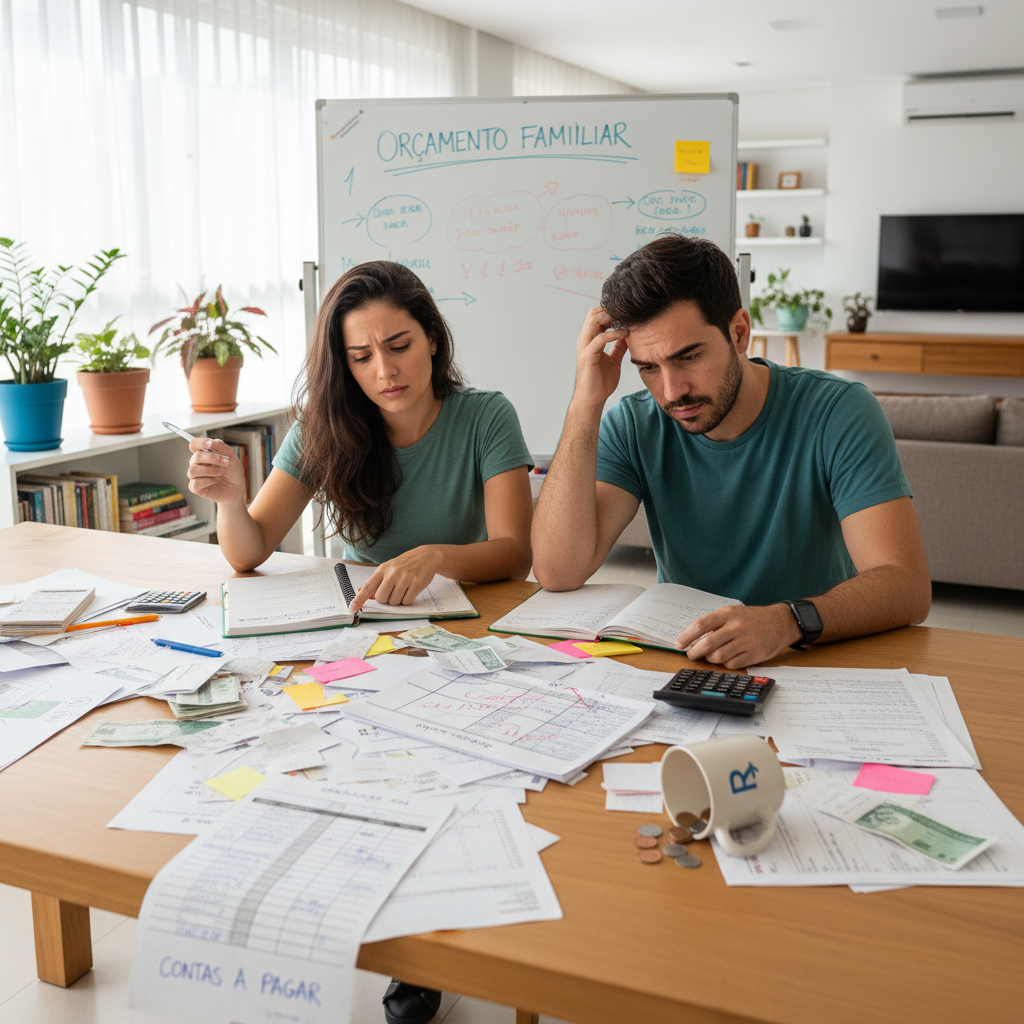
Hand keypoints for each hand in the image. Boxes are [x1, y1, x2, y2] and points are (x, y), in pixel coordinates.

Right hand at [187, 438, 245, 504]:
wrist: (236, 488)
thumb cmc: (233, 472)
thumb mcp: (231, 457)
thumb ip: (221, 447)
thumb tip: (210, 442)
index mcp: (204, 453)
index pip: (194, 444)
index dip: (200, 443)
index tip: (210, 444)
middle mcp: (197, 463)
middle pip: (196, 456)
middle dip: (212, 458)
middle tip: (226, 462)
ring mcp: (195, 475)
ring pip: (192, 470)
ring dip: (209, 470)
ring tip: (221, 472)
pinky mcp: (195, 487)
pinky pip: (194, 483)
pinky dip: (206, 481)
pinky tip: (214, 481)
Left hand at [348, 546, 442, 612]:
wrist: (426, 556)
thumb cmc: (404, 564)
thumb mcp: (389, 569)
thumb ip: (376, 582)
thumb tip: (360, 593)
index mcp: (382, 569)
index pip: (368, 586)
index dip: (359, 599)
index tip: (352, 608)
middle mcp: (392, 573)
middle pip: (381, 598)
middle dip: (386, 600)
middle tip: (392, 592)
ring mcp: (405, 578)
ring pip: (394, 602)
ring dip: (397, 600)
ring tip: (403, 589)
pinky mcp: (416, 583)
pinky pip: (407, 602)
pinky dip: (407, 600)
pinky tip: (410, 590)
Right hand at [572, 306, 628, 410]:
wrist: (593, 400)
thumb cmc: (600, 382)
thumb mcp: (614, 360)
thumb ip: (618, 347)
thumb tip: (627, 336)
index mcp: (590, 340)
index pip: (597, 315)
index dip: (611, 311)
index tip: (628, 314)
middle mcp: (585, 340)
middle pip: (594, 313)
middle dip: (611, 310)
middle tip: (628, 314)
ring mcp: (585, 347)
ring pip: (595, 321)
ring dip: (612, 318)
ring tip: (627, 320)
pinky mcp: (588, 355)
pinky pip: (601, 338)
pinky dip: (614, 333)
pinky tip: (626, 334)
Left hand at [675, 604, 801, 670]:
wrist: (781, 622)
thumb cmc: (752, 619)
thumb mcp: (733, 613)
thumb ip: (714, 624)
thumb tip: (692, 639)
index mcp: (728, 614)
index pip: (701, 625)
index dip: (687, 636)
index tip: (679, 644)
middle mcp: (736, 627)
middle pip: (707, 644)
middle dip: (694, 652)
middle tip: (691, 655)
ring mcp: (746, 641)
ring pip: (718, 656)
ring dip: (710, 658)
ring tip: (711, 655)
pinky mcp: (754, 654)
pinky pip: (731, 664)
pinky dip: (726, 663)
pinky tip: (728, 657)